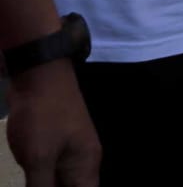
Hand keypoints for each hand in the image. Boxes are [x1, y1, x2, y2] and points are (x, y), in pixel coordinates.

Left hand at [6, 60, 100, 185]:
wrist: (39, 76)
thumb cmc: (43, 117)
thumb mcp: (38, 158)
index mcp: (85, 166)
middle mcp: (82, 161)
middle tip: (31, 185)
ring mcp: (69, 151)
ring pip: (62, 183)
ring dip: (46, 186)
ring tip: (29, 182)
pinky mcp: (54, 144)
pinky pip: (51, 172)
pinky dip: (41, 181)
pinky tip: (29, 181)